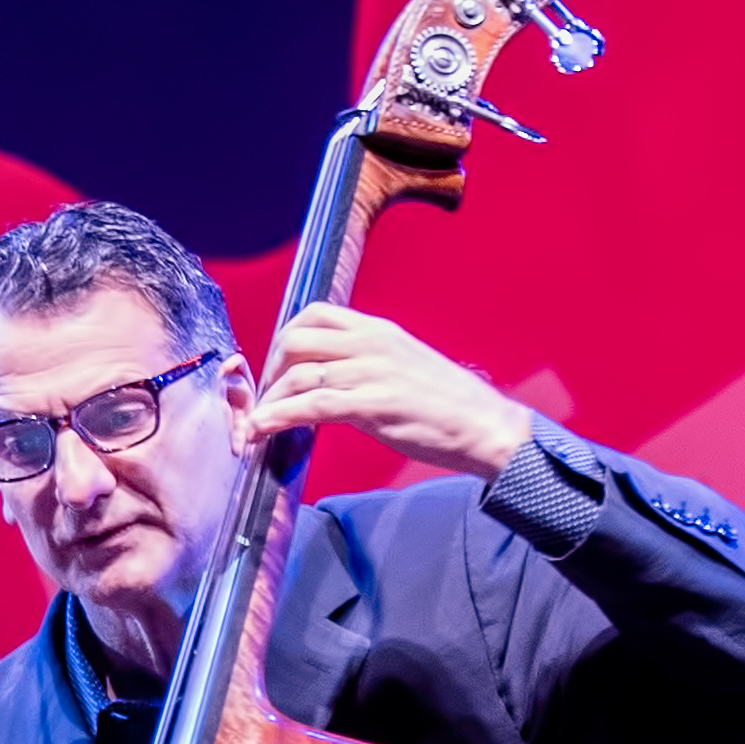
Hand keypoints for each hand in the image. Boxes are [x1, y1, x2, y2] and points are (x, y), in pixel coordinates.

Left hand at [243, 304, 535, 480]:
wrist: (486, 426)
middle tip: (267, 397)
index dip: (284, 338)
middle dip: (271, 369)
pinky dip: (280, 417)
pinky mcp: (375, 405)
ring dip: (270, 401)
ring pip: (299, 375)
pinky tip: (263, 430)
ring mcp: (374, 373)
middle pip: (296, 339)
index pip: (315, 314)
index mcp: (379, 331)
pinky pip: (313, 406)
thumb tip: (324, 372)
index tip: (278, 367)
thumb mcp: (401, 365)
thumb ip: (364, 361)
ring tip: (258, 422)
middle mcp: (373, 345)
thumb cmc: (444, 403)